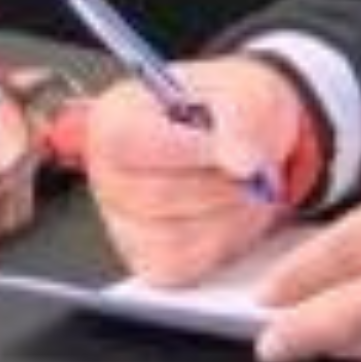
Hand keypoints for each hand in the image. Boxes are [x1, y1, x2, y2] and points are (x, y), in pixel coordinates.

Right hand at [86, 58, 312, 286]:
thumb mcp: (249, 95)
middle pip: (161, 196)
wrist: (250, 140)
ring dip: (230, 218)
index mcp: (116, 119)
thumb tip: (242, 163)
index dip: (194, 152)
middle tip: (254, 171)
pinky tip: (230, 217)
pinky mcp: (145, 254)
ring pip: (175, 237)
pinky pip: (182, 265)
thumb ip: (244, 121)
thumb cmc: (235, 112)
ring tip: (243, 191)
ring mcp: (121, 218)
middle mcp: (105, 171)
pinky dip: (219, 246)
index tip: (240, 153)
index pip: (133, 144)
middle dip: (226, 187)